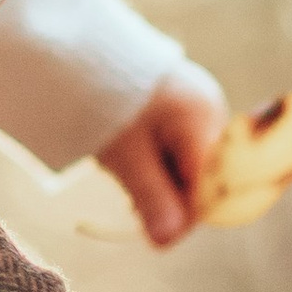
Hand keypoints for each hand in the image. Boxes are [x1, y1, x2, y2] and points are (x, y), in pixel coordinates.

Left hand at [96, 67, 227, 249]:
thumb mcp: (124, 153)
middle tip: (126, 191)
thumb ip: (150, 196)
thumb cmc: (103, 98)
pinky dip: (153, 161)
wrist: (78, 48)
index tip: (151, 230)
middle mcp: (211, 111)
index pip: (212, 185)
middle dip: (166, 194)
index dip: (185, 214)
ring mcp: (197, 108)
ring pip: (187, 165)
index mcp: (205, 118)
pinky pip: (176, 148)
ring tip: (120, 163)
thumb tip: (166, 242)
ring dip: (156, 178)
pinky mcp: (180, 108)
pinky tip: (127, 154)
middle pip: (203, 177)